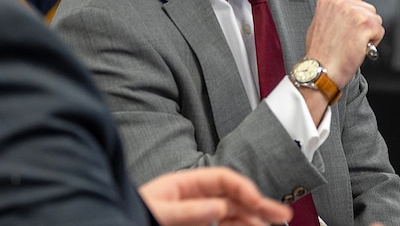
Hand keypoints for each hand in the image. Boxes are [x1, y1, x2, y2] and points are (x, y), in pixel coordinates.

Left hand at [138, 167, 292, 225]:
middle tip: (283, 214)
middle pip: (233, 198)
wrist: (116, 220)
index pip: (222, 179)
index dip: (244, 189)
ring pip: (233, 215)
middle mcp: (192, 199)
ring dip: (254, 219)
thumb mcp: (158, 212)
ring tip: (274, 225)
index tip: (258, 203)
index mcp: (182, 185)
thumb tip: (218, 206)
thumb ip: (187, 211)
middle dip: (259, 204)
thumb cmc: (132, 213)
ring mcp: (195, 216)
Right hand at [304, 0, 383, 87]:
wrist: (321, 69)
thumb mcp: (316, 23)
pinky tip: (359, 48)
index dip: (355, 16)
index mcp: (329, 0)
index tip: (348, 28)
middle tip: (351, 38)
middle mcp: (341, 3)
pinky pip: (379, 31)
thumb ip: (324, 8)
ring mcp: (354, 13)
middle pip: (368, 8)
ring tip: (353, 44)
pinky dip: (373, 42)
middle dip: (364, 24)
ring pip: (375, 19)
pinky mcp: (366, 25)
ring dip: (369, 33)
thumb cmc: (319, 52)